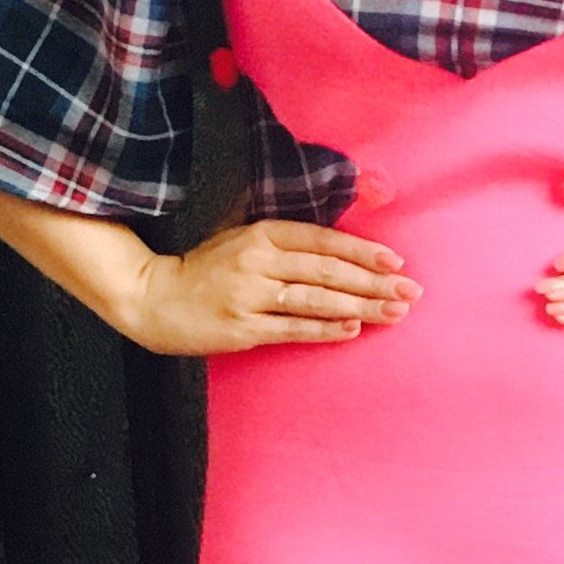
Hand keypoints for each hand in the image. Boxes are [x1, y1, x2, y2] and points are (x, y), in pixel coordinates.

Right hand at [134, 216, 416, 352]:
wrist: (153, 298)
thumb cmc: (205, 270)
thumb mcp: (243, 241)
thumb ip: (287, 244)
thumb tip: (342, 254)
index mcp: (261, 234)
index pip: (323, 241)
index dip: (362, 251)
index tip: (396, 261)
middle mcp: (258, 261)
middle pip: (327, 271)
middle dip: (374, 282)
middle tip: (410, 292)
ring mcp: (250, 296)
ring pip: (316, 300)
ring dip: (360, 306)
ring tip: (394, 313)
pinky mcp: (243, 329)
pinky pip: (293, 328)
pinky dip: (326, 328)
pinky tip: (353, 329)